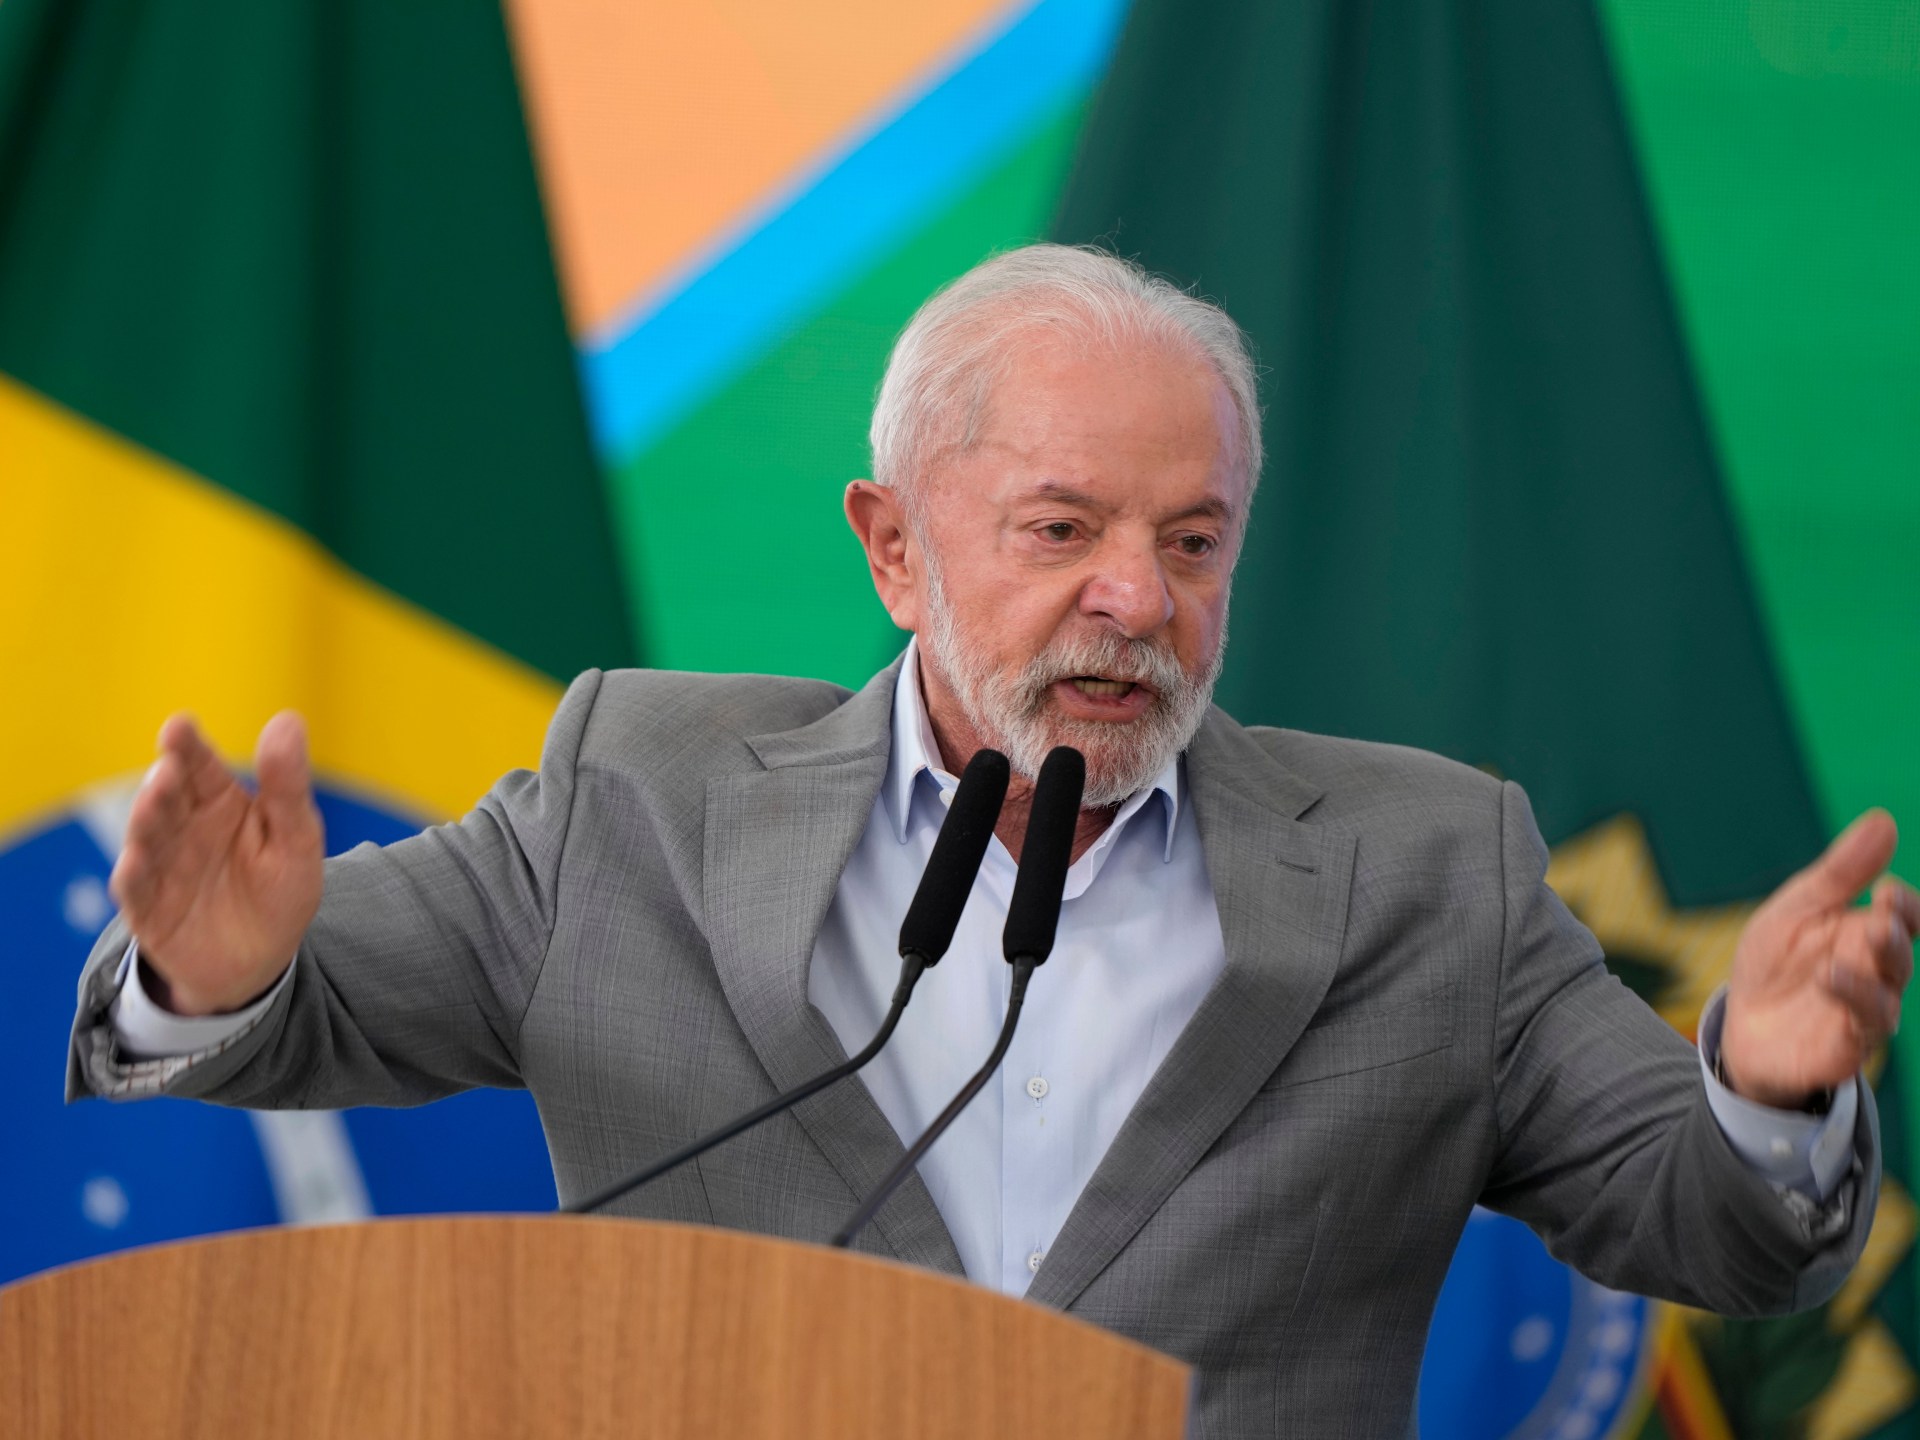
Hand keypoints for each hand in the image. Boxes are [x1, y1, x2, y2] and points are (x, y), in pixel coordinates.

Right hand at [108, 713, 324, 1015]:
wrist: (259, 962)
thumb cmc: (279, 890)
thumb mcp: (296, 838)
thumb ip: (288, 784)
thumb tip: (288, 720)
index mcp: (219, 800)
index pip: (199, 765)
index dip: (187, 744)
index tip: (179, 725)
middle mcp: (182, 826)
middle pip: (167, 797)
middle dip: (165, 781)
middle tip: (171, 769)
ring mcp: (160, 865)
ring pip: (146, 837)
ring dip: (146, 819)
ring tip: (154, 800)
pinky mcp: (147, 909)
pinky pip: (135, 890)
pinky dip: (134, 875)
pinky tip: (136, 861)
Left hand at [1721, 810, 1918, 1108]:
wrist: (1742, 1025)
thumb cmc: (1775, 962)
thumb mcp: (1796, 909)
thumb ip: (1840, 873)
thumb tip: (1884, 820)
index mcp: (1867, 934)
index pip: (1905, 916)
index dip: (1905, 906)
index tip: (1888, 889)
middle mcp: (1876, 974)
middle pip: (1899, 952)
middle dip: (1895, 932)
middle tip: (1883, 913)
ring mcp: (1864, 1012)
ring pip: (1887, 993)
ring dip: (1877, 969)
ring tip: (1853, 945)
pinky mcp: (1847, 1045)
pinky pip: (1863, 1026)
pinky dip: (1853, 1001)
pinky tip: (1831, 976)